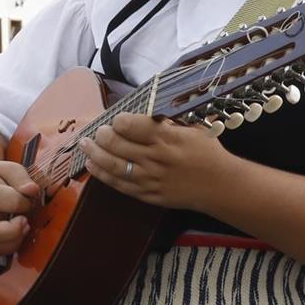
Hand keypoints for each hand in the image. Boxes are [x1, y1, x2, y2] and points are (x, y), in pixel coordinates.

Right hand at [0, 158, 38, 255]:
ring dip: (14, 242)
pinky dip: (9, 247)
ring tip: (22, 227)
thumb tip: (32, 190)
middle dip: (14, 231)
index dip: (27, 201)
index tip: (29, 195)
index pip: (13, 202)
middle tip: (25, 221)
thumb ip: (22, 177)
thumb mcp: (8, 168)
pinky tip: (16, 235)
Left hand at [81, 112, 230, 209]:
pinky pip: (119, 184)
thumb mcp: (192, 128)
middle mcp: (156, 158)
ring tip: (84, 145)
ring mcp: (150, 179)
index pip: (131, 126)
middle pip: (116, 145)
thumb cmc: (206, 151)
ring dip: (93, 154)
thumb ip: (167, 120)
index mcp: (167, 138)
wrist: (220, 185)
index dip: (118, 120)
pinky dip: (101, 174)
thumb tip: (142, 109)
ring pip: (112, 166)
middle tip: (98, 131)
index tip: (117, 119)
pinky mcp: (148, 195)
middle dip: (101, 135)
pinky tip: (91, 165)